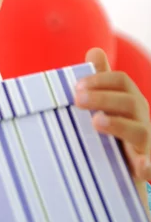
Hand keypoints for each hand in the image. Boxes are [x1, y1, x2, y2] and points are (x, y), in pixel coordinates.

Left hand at [74, 48, 150, 208]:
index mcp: (131, 101)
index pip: (121, 81)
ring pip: (140, 132)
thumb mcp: (110, 106)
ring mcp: (147, 143)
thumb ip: (102, 82)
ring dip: (119, 125)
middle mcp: (142, 119)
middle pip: (130, 102)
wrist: (132, 171)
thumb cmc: (119, 132)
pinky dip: (148, 165)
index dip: (100, 79)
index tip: (76, 86)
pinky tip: (140, 167)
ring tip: (97, 122)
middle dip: (104, 98)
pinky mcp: (149, 166)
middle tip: (77, 100)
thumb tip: (94, 50)